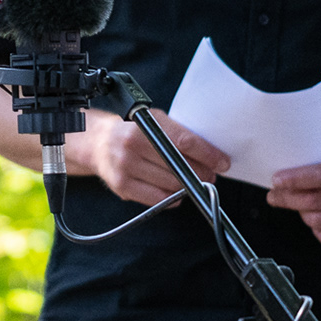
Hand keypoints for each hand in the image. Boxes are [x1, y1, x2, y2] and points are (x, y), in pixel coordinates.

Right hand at [85, 109, 229, 206]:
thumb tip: (210, 155)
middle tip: (210, 174)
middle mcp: (131, 145)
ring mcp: (125, 167)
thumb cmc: (132, 131)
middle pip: (179, 165)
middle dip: (201, 172)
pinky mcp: (122, 186)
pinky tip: (175, 191)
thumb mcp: (153, 121)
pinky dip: (172, 197)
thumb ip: (177, 134)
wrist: (98, 143)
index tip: (222, 162)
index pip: (183, 141)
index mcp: (141, 124)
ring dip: (188, 186)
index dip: (207, 154)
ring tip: (192, 181)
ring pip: (170, 184)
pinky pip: (157, 199)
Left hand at [268, 151, 320, 245]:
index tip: (277, 180)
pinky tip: (315, 217)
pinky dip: (314, 227)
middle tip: (275, 195)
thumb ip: (319, 167)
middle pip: (315, 201)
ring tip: (296, 205)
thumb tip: (282, 179)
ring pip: (318, 221)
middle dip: (288, 199)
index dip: (295, 179)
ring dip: (300, 214)